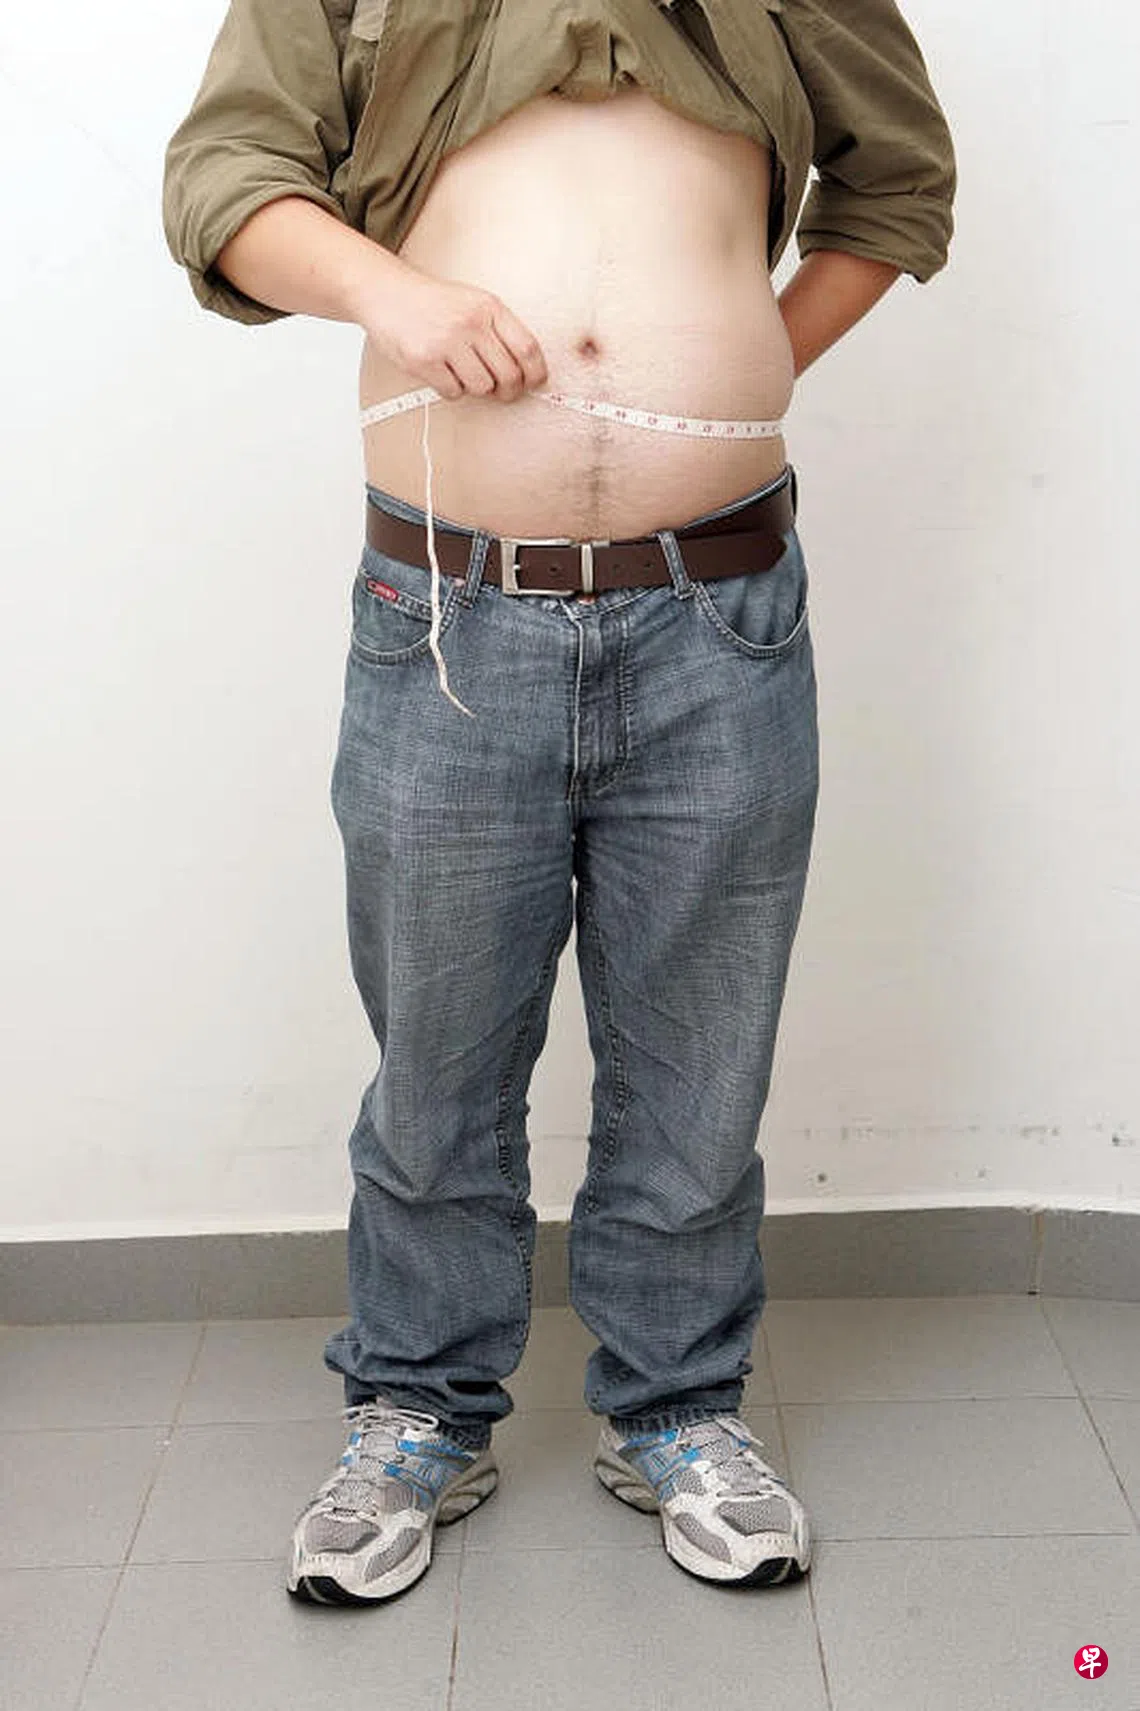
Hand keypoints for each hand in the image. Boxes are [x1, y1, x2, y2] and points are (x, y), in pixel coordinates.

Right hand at [363, 263, 547, 402]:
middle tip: (501, 391)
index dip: (535, 373)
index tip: (533, 383)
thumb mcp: (473, 303)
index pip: (527, 348)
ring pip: (482, 387)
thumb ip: (500, 330)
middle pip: (508, 375)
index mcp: (489, 307)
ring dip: (476, 387)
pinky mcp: (424, 360)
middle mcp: (470, 322)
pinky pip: (453, 392)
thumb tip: (528, 372)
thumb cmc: (434, 303)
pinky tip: (442, 371)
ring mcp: (446, 342)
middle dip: (508, 391)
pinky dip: (451, 389)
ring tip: (463, 371)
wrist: (387, 293)